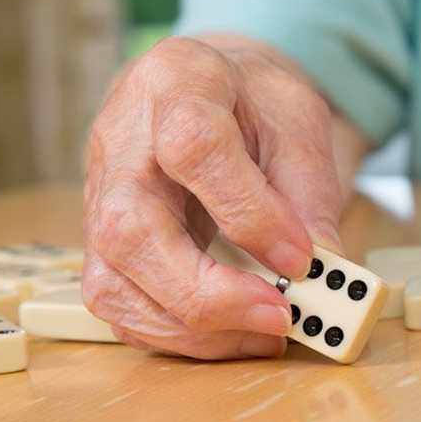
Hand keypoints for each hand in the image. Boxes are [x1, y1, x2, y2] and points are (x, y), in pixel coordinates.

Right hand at [83, 36, 343, 358]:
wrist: (200, 92)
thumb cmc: (250, 102)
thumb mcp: (297, 119)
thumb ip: (309, 189)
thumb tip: (321, 266)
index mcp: (177, 85)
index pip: (195, 149)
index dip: (249, 213)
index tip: (300, 259)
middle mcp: (120, 143)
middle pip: (132, 231)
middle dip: (208, 294)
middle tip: (278, 316)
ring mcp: (99, 199)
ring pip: (113, 284)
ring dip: (193, 328)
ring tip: (263, 332)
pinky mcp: (99, 245)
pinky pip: (120, 309)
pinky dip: (177, 336)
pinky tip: (231, 331)